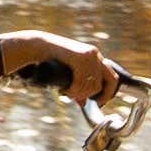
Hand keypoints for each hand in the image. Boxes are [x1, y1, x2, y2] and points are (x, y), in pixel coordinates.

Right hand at [0, 32, 117, 100]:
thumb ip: (78, 86)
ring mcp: (89, 55)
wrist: (38, 48)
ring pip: (93, 85)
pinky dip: (73, 90)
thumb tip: (84, 103)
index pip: (112, 78)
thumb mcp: (68, 75)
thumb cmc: (50, 61)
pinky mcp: (81, 57)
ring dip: (80, 93)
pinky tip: (65, 89)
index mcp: (94, 57)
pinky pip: (83, 82)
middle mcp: (95, 55)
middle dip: (97, 95)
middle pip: (108, 82)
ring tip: (67, 92)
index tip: (99, 103)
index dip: (108, 93)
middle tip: (83, 101)